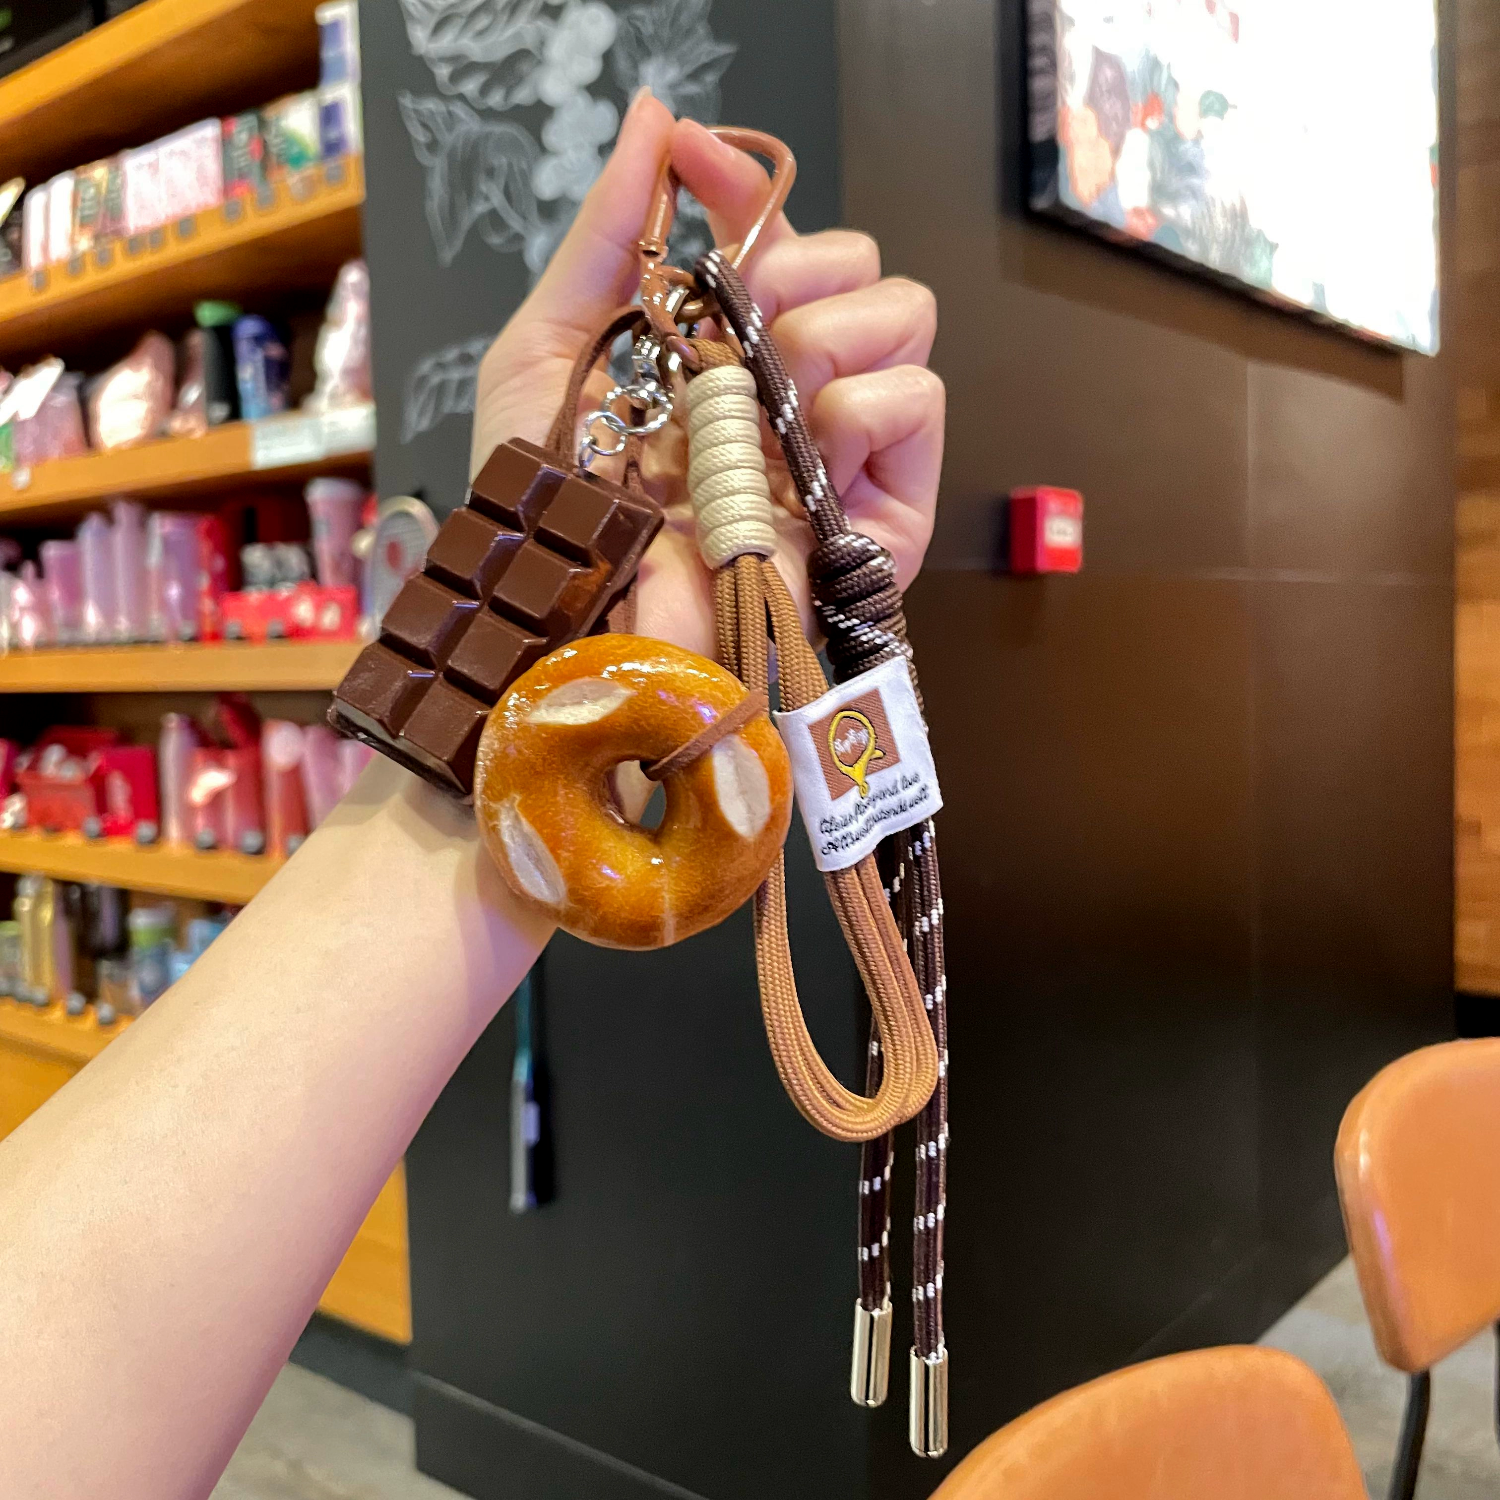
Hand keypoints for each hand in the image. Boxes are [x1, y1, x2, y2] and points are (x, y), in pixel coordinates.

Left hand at [471, 91, 944, 659]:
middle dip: (801, 267)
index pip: (775, 239)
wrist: (572, 619)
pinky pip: (919, 401)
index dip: (748, 188)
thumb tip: (658, 115)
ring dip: (827, 333)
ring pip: (904, 316)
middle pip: (862, 266)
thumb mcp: (547, 348)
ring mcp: (841, 454)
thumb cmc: (546, 503)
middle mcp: (789, 394)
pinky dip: (865, 402)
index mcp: (718, 352)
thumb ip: (608, 233)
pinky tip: (804, 442)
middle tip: (734, 331)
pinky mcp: (883, 517)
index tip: (696, 164)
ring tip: (757, 402)